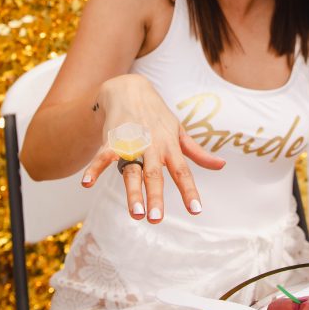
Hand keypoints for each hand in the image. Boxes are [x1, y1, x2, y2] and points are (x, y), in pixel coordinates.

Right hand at [80, 73, 224, 222]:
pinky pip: (103, 156)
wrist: (130, 90)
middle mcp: (152, 146)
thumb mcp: (180, 131)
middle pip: (155, 174)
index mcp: (169, 146)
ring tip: (135, 213)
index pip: (182, 171)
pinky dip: (95, 168)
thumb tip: (221, 166)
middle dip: (156, 196)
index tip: (196, 211)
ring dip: (132, 192)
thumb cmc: (158, 115)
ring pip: (132, 170)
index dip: (189, 191)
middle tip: (157, 219)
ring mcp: (131, 143)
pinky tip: (87, 183)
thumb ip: (197, 153)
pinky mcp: (112, 140)